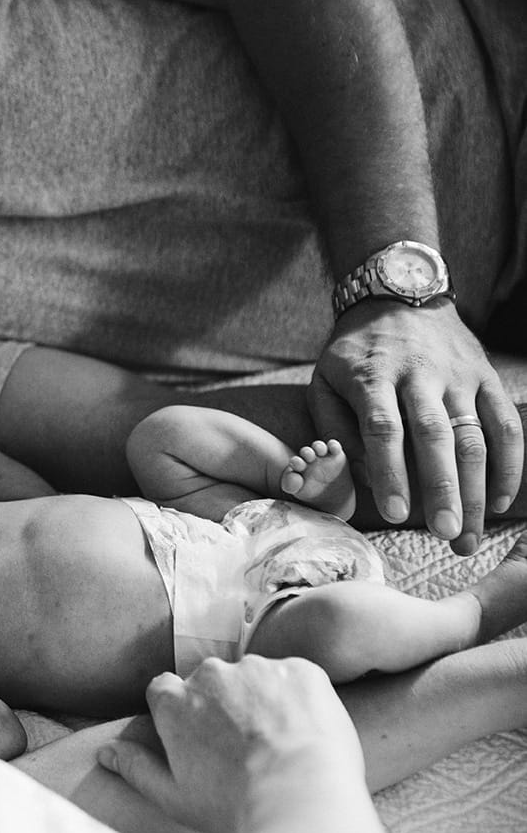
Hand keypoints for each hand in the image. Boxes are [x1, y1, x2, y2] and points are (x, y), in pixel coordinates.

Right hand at [96, 656, 366, 832]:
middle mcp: (210, 673)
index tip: (198, 736)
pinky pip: (293, 677)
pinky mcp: (300, 670)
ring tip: (277, 741)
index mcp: (174, 700)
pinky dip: (296, 698)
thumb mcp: (175, 796)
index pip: (164, 690)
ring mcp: (257, 668)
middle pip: (210, 681)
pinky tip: (303, 731)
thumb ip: (136, 767)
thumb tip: (105, 752)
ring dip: (260, 699)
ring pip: (253, 677)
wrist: (304, 800)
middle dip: (222, 704)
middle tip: (242, 745)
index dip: (180, 713)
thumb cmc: (234, 804)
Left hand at [309, 300, 522, 553]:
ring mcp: (459, 376)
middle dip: (443, 488)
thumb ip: (334, 428)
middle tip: (446, 534)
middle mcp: (420, 375)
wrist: (398, 297)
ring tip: (468, 536)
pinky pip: (505, 424)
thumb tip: (357, 476)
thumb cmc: (354, 353)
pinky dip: (509, 464)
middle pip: (435, 436)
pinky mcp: (486, 377)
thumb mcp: (325, 381)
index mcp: (373, 376)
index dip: (390, 472)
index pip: (383, 428)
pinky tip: (500, 501)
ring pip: (474, 436)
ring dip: (477, 489)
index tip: (394, 514)